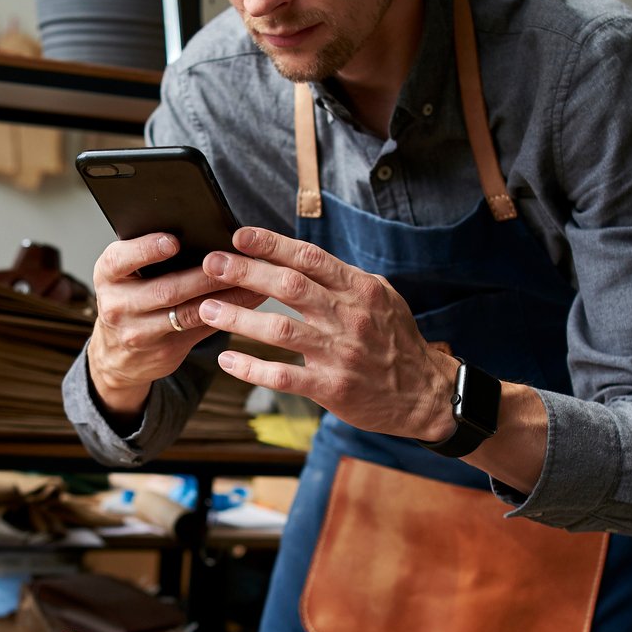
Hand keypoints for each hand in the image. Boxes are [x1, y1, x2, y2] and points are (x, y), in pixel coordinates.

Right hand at [85, 233, 262, 416]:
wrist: (117, 353)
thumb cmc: (130, 297)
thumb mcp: (126, 274)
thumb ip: (149, 255)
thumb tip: (201, 229)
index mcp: (108, 275)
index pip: (121, 259)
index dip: (147, 250)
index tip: (173, 241)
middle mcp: (117, 305)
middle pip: (165, 289)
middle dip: (203, 275)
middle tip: (234, 260)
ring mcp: (139, 333)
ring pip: (189, 313)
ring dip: (226, 296)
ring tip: (253, 280)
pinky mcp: (163, 352)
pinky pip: (202, 330)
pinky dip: (229, 314)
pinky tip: (250, 300)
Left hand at [196, 226, 457, 440]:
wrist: (426, 395)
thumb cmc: (397, 342)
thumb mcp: (382, 299)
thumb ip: (344, 280)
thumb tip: (302, 257)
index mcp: (360, 289)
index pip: (310, 258)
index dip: (272, 244)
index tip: (238, 236)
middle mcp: (349, 316)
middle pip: (289, 287)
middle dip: (245, 273)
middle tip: (211, 264)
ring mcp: (341, 353)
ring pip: (280, 329)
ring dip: (238, 319)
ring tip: (206, 310)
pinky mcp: (333, 388)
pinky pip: (284, 376)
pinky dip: (251, 367)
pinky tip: (227, 361)